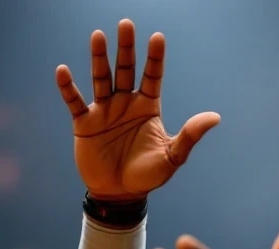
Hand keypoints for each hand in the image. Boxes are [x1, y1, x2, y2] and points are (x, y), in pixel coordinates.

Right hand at [55, 19, 219, 200]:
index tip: (158, 37)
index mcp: (148, 107)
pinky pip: (74, 101)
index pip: (152, 77)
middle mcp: (126, 103)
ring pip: (101, 78)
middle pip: (126, 70)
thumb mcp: (172, 157)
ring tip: (98, 36)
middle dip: (126, 48)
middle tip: (126, 24)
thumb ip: (190, 135)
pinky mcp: (84, 123)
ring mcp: (104, 111)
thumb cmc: (148, 176)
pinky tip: (63, 70)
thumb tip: (215, 117)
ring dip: (99, 58)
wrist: (121, 194)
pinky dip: (68, 87)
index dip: (155, 58)